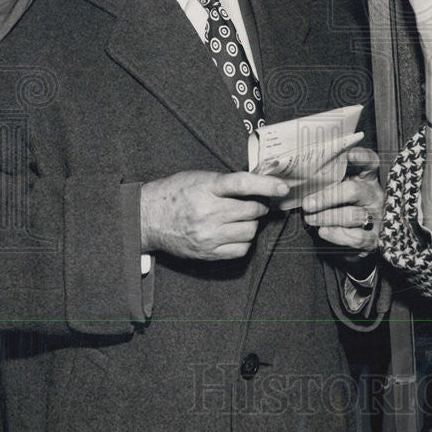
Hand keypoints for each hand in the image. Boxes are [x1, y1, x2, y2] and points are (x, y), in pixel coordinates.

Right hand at [140, 170, 288, 260]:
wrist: (147, 218)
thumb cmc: (175, 193)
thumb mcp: (199, 178)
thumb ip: (226, 182)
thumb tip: (260, 183)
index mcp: (206, 188)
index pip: (243, 184)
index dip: (267, 184)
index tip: (284, 187)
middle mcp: (208, 212)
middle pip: (252, 211)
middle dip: (258, 206)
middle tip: (252, 203)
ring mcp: (208, 235)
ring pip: (250, 231)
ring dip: (251, 224)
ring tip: (239, 218)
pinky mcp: (207, 252)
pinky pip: (241, 249)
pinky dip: (243, 241)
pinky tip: (234, 233)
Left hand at [301, 147, 383, 264]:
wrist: (356, 239)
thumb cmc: (341, 207)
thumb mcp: (338, 188)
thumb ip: (328, 180)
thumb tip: (303, 175)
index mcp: (367, 178)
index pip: (370, 162)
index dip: (361, 157)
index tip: (348, 154)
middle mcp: (374, 195)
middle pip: (354, 191)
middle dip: (326, 197)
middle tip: (307, 204)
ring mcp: (376, 217)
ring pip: (353, 215)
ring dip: (327, 218)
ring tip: (310, 219)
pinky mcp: (374, 238)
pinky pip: (357, 237)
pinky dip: (337, 235)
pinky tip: (324, 231)